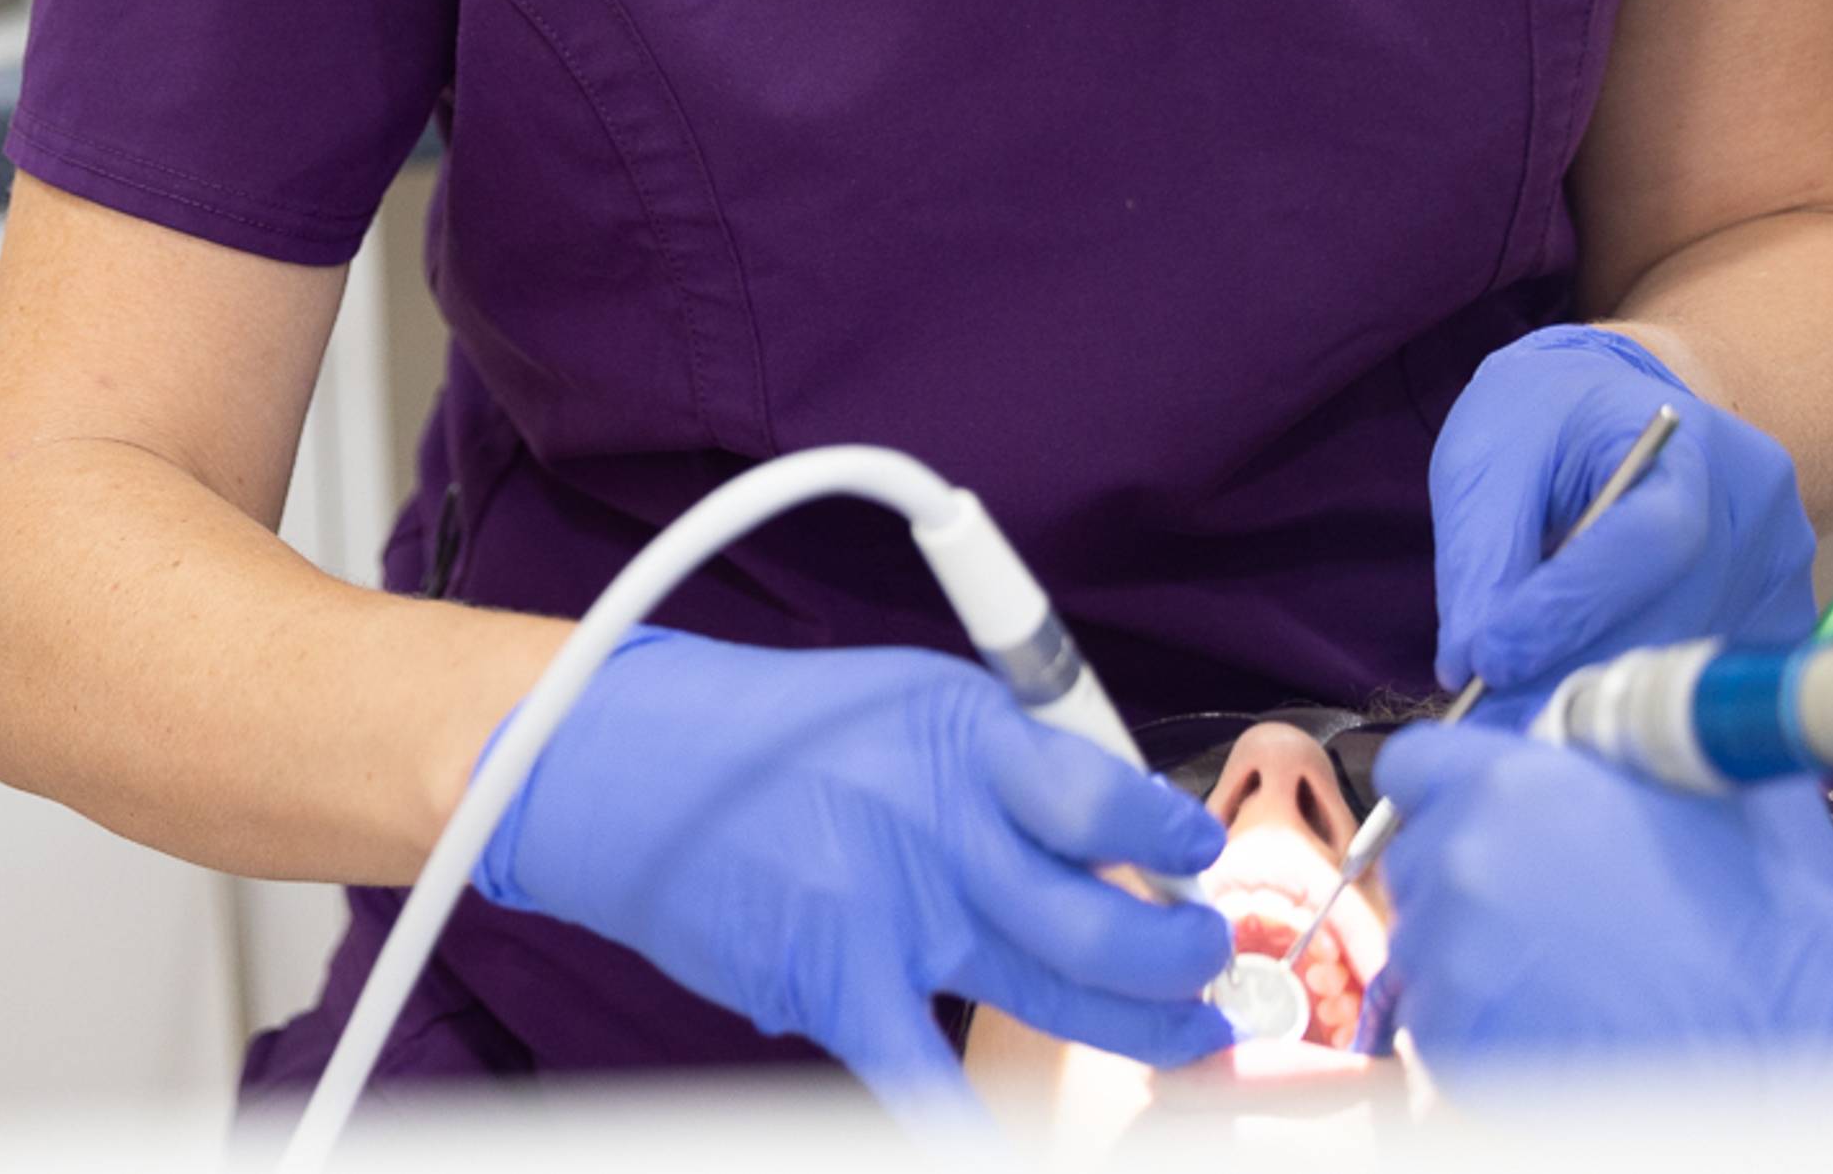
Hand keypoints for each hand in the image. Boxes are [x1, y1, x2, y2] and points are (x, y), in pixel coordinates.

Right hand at [473, 627, 1233, 1107]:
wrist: (623, 764)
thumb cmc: (768, 735)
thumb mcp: (901, 703)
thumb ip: (1003, 764)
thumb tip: (1115, 834)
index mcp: (963, 732)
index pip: (1108, 796)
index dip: (1173, 838)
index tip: (1197, 860)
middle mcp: (940, 817)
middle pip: (1105, 916)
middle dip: (1182, 958)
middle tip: (1208, 967)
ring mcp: (889, 908)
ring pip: (1059, 991)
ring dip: (1143, 1025)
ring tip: (1185, 1033)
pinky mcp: (835, 982)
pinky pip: (927, 1076)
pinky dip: (976, 1127)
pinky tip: (1020, 1142)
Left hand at [1370, 723, 1832, 1064]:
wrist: (1810, 1057)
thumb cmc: (1781, 928)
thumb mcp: (1712, 783)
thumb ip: (1627, 746)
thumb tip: (1609, 729)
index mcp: (1510, 784)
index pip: (1415, 764)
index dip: (1454, 788)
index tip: (1489, 817)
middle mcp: (1464, 863)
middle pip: (1420, 860)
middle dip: (1474, 881)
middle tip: (1557, 917)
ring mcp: (1453, 962)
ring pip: (1430, 951)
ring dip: (1481, 961)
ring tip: (1578, 982)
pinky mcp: (1458, 1048)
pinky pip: (1446, 1028)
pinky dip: (1490, 1031)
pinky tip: (1571, 1031)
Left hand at [1432, 325, 1816, 696]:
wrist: (1621, 406)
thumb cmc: (1547, 422)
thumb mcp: (1490, 462)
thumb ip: (1482, 558)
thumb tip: (1469, 666)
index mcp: (1690, 442)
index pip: (1647, 540)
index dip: (1568, 609)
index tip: (1490, 662)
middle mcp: (1756, 504)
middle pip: (1673, 615)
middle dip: (1574, 673)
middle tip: (1492, 723)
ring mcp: (1780, 564)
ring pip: (1688, 660)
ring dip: (1603, 700)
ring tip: (1522, 723)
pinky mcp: (1778, 614)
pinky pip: (1710, 678)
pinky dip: (1637, 701)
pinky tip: (1580, 705)